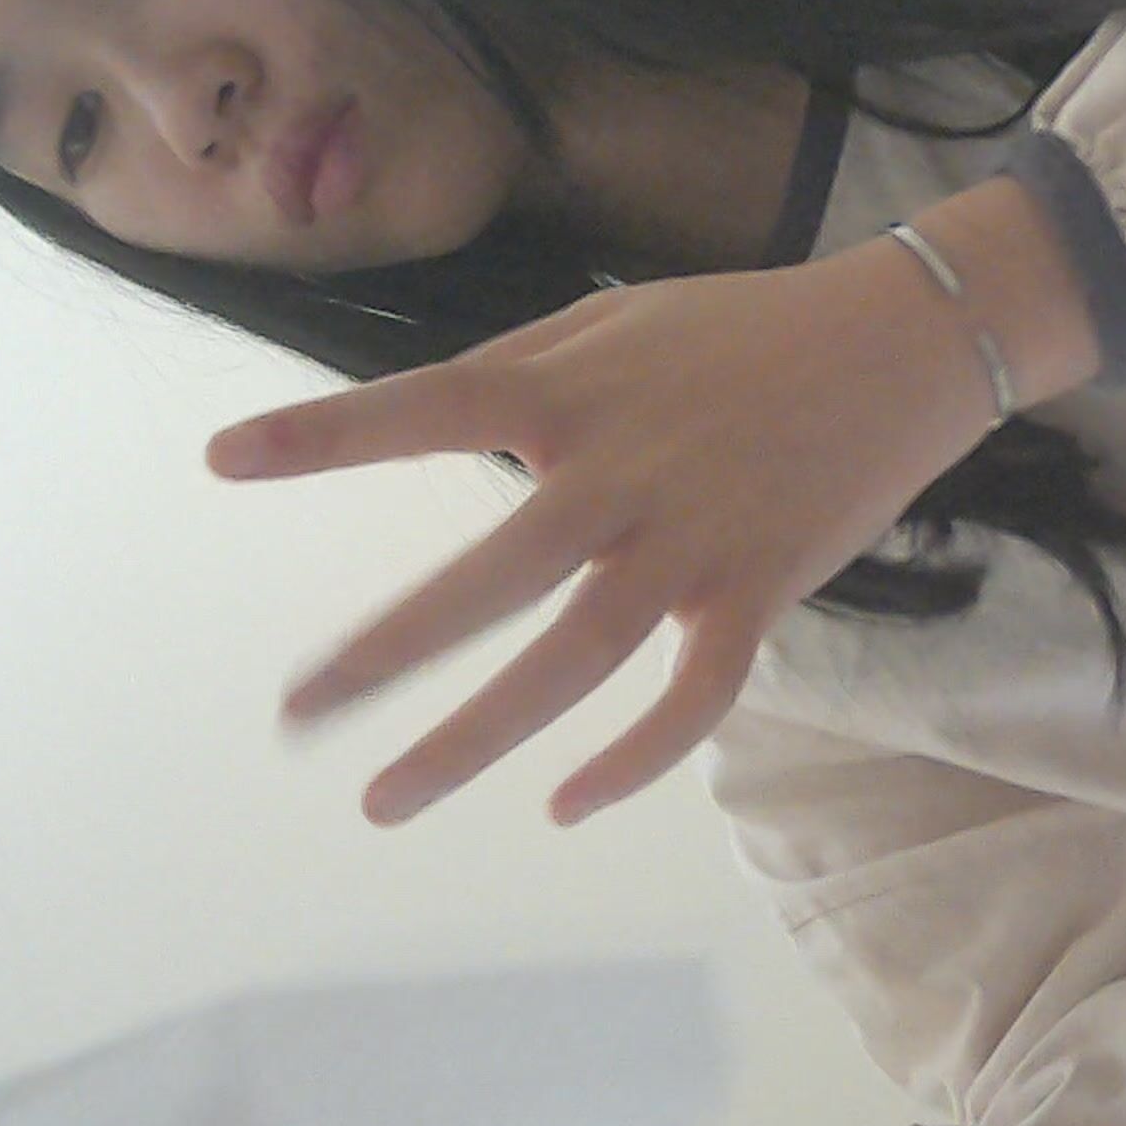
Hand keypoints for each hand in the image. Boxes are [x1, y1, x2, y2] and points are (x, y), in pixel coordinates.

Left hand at [213, 240, 1001, 826]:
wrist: (901, 342)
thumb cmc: (743, 329)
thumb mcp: (616, 322)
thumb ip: (522, 373)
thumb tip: (429, 421)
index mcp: (570, 394)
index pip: (426, 410)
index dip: (324, 436)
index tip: (224, 460)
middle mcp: (619, 474)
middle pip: (487, 579)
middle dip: (383, 652)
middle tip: (294, 714)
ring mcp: (692, 542)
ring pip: (572, 660)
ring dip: (475, 737)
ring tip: (387, 798)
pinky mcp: (760, 590)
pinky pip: (693, 697)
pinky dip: (635, 758)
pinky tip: (565, 803)